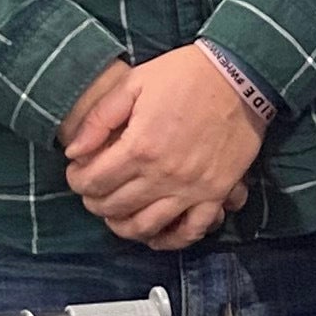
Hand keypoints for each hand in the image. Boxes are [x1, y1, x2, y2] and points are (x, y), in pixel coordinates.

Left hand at [65, 43, 264, 247]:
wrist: (240, 76)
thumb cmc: (185, 75)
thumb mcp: (134, 83)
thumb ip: (99, 119)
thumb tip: (74, 151)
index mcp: (139, 146)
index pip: (94, 181)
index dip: (77, 180)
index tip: (77, 173)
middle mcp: (163, 175)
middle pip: (115, 207)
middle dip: (94, 202)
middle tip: (92, 191)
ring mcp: (191, 189)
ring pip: (146, 226)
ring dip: (123, 226)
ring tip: (115, 215)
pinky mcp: (215, 193)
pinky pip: (191, 231)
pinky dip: (170, 240)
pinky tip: (155, 236)